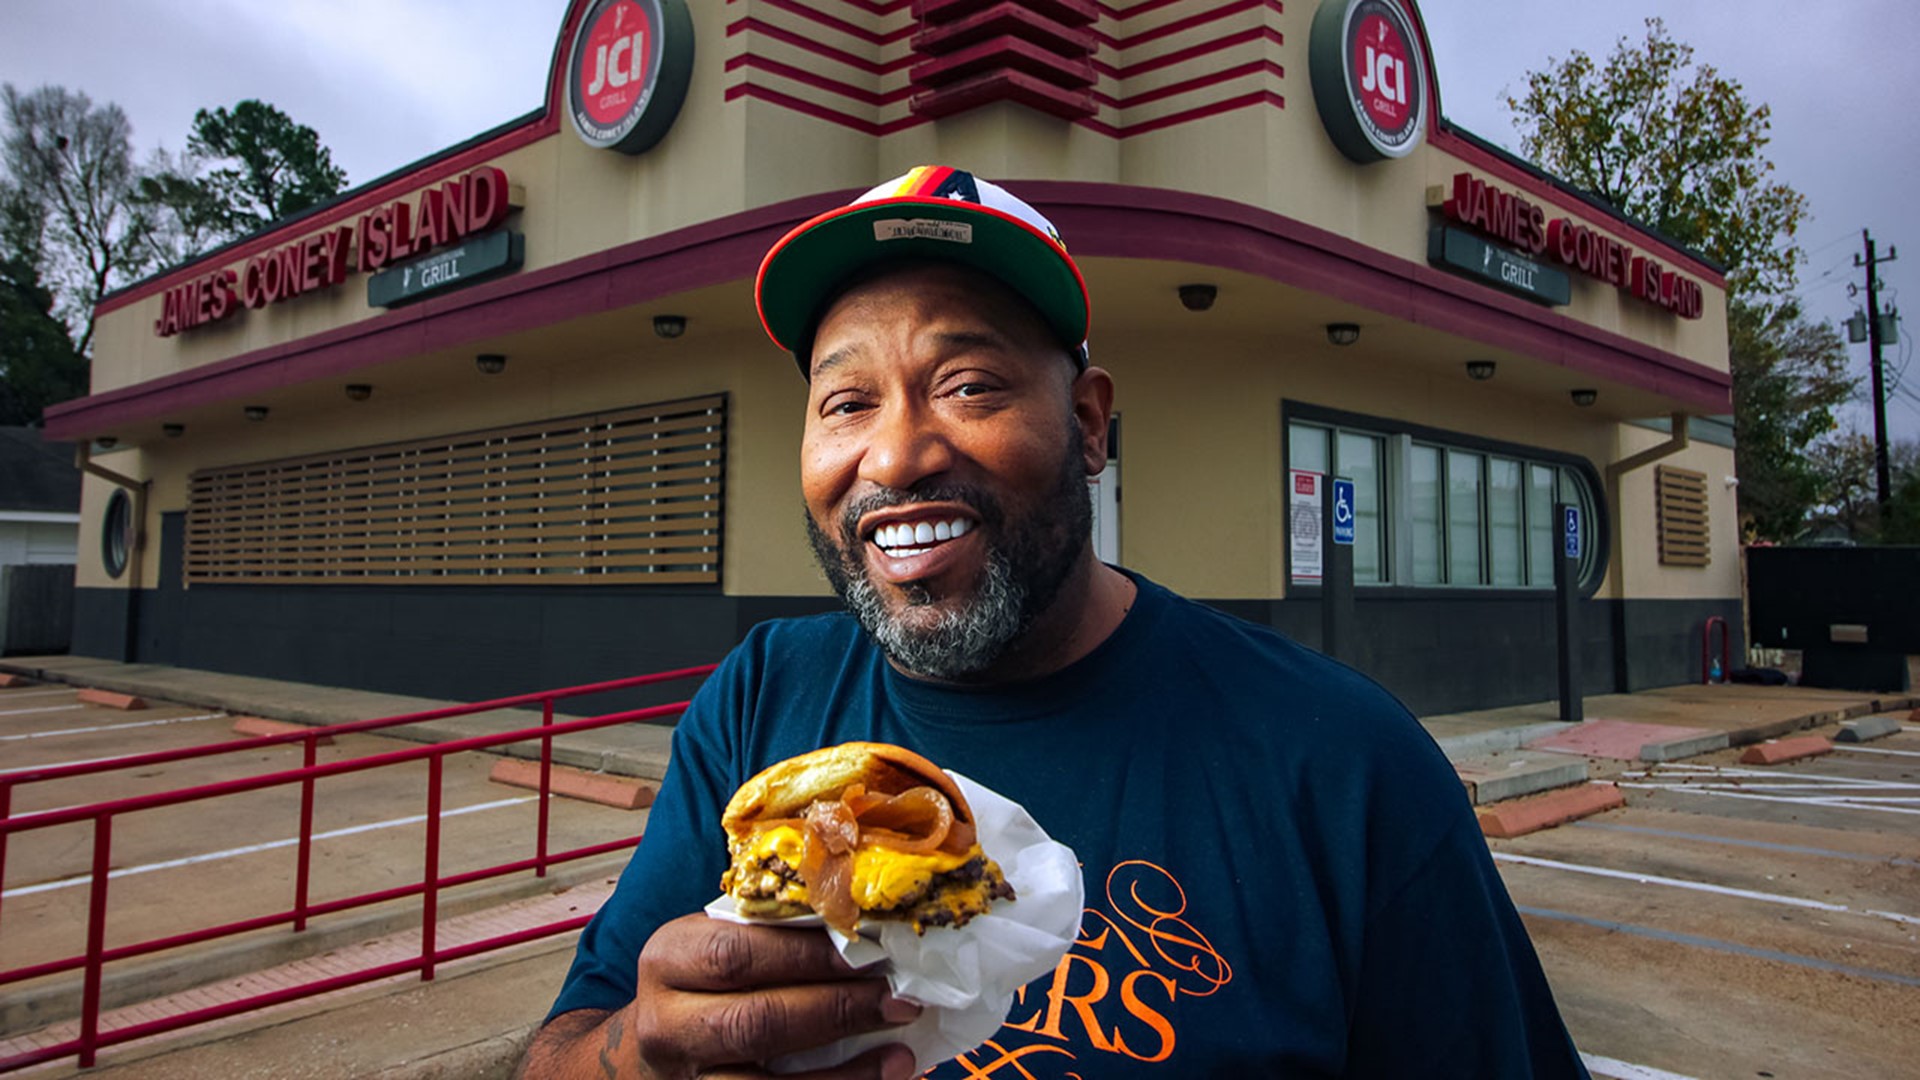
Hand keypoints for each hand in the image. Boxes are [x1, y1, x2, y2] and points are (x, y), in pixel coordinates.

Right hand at [622, 913, 921, 1078]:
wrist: (645, 1053)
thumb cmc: (703, 986)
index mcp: (670, 959)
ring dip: (844, 1075)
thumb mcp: (716, 944)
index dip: (806, 956)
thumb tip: (868, 928)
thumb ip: (772, 933)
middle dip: (836, 1011)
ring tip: (900, 1057)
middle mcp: (666, 1023)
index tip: (870, 952)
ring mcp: (683, 1079)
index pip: (737, 955)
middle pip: (755, 1022)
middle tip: (900, 1001)